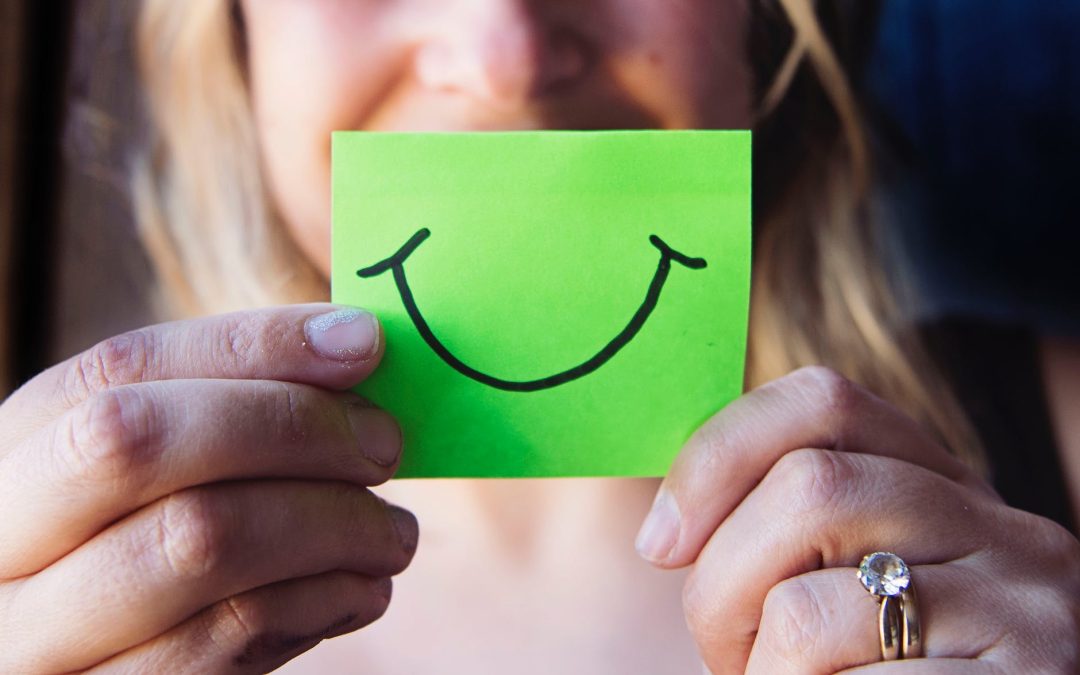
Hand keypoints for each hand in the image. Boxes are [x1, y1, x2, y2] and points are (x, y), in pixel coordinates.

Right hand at [0, 304, 417, 673]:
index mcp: (18, 452)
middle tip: (385, 445)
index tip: (364, 343)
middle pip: (142, 443)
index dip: (253, 346)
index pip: (122, 368)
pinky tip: (362, 589)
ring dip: (334, 525)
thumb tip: (353, 342)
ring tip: (393, 532)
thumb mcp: (164, 475)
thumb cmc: (157, 551)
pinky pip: (227, 640)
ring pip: (199, 542)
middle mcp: (2, 541)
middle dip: (292, 427)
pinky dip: (323, 601)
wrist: (113, 666)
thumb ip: (234, 408)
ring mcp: (38, 638)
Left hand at [636, 366, 1079, 672]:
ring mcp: (1023, 609)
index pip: (822, 399)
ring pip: (807, 611)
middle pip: (807, 490)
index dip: (718, 455)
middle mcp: (1002, 527)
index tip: (661, 541)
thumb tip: (661, 521)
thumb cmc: (863, 670)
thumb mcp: (834, 580)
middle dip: (720, 583)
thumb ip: (780, 524)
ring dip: (759, 670)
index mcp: (941, 484)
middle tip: (720, 649)